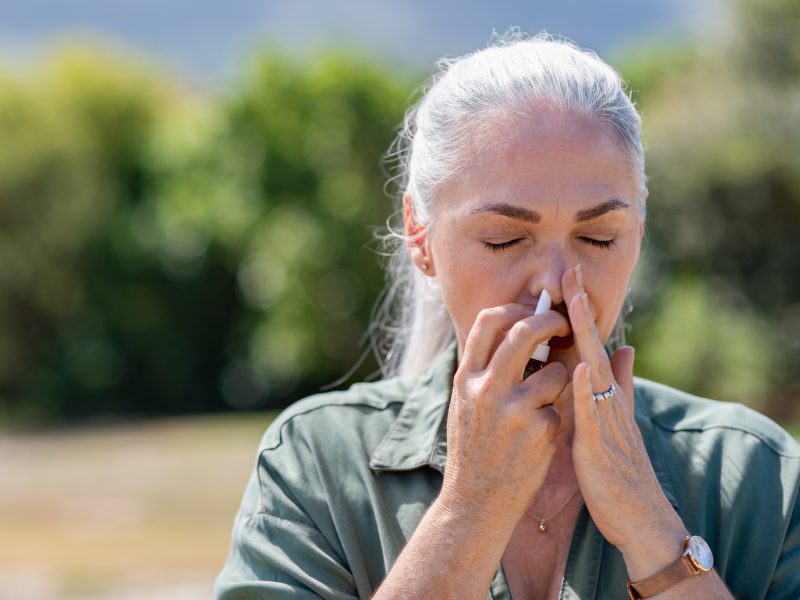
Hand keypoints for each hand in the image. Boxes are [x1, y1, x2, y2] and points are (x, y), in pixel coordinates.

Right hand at [440, 303, 570, 529]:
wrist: (475, 502)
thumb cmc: (472, 450)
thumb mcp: (464, 404)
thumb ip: (482, 370)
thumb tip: (507, 329)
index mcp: (466, 378)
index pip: (488, 321)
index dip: (515, 308)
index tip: (531, 310)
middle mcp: (487, 388)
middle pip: (525, 331)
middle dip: (551, 322)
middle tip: (565, 325)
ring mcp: (514, 409)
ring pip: (556, 372)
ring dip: (558, 384)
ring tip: (541, 409)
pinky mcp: (540, 430)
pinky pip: (560, 408)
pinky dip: (554, 420)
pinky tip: (537, 442)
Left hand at [562, 265, 686, 572]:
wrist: (636, 514)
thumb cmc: (619, 466)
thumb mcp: (615, 419)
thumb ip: (618, 385)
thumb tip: (625, 349)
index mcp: (603, 393)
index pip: (590, 345)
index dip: (579, 314)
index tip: (567, 281)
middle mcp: (606, 399)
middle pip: (592, 346)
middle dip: (580, 310)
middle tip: (568, 272)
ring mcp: (605, 419)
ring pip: (594, 370)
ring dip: (584, 337)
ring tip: (571, 304)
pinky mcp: (600, 443)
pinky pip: (594, 413)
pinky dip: (588, 390)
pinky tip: (580, 367)